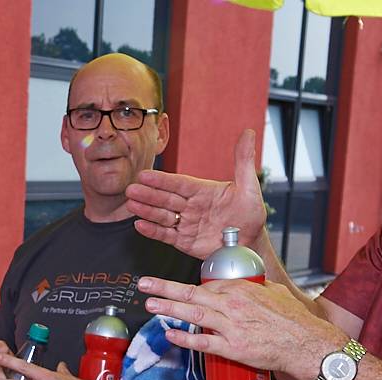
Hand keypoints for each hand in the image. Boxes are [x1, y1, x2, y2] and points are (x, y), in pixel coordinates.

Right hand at [126, 130, 267, 257]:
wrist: (250, 244)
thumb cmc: (250, 215)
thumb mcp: (249, 187)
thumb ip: (244, 161)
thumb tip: (248, 133)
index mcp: (202, 191)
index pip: (179, 183)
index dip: (162, 180)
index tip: (145, 175)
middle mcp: (191, 205)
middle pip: (166, 198)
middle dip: (148, 194)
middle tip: (131, 189)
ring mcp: (186, 223)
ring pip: (162, 215)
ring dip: (146, 210)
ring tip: (131, 205)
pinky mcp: (184, 241)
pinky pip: (166, 235)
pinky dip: (152, 231)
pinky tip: (140, 225)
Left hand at [139, 275, 342, 379]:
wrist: (305, 343)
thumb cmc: (294, 319)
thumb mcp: (274, 293)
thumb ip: (257, 289)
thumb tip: (246, 287)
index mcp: (240, 289)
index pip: (206, 284)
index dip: (187, 288)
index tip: (172, 289)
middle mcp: (232, 304)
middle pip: (191, 293)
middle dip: (164, 288)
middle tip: (144, 284)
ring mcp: (231, 326)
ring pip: (192, 314)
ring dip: (168, 308)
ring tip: (149, 304)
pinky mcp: (233, 348)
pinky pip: (203, 342)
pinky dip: (185, 338)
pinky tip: (170, 334)